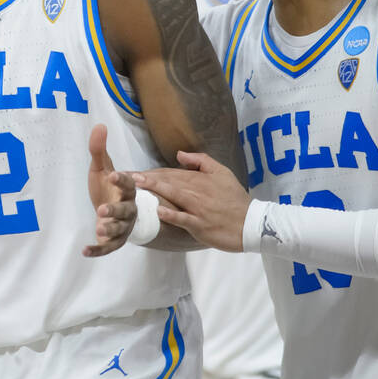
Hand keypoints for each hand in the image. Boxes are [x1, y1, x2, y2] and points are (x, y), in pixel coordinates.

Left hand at [83, 124, 137, 256]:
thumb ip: (99, 150)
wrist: (113, 211)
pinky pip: (108, 248)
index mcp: (126, 190)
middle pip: (125, 211)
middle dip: (115, 210)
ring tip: (100, 229)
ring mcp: (122, 226)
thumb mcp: (101, 169)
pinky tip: (85, 251)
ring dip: (110, 230)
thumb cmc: (108, 188)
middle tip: (102, 209)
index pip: (127, 184)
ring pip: (119, 230)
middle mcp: (128, 209)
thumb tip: (99, 125)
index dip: (121, 180)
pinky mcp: (114, 241)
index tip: (113, 174)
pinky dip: (98, 250)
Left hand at [133, 150, 250, 251]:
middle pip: (169, 182)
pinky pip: (185, 219)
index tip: (131, 172)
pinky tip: (159, 211)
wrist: (253, 223)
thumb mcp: (222, 173)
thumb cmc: (235, 199)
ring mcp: (199, 209)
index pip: (171, 173)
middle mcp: (197, 192)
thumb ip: (201, 161)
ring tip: (137, 186)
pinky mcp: (201, 225)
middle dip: (146, 178)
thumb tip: (179, 153)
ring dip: (155, 190)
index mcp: (200, 180)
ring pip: (175, 196)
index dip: (151, 172)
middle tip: (124, 175)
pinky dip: (173, 215)